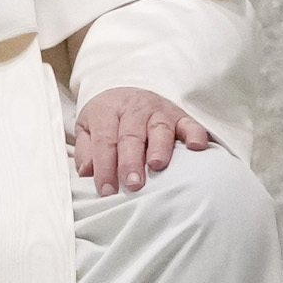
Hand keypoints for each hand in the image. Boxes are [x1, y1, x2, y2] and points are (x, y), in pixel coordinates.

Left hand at [70, 85, 212, 192]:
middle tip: (133, 185)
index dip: (105, 167)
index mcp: (107, 111)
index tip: (107, 190)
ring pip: (159, 129)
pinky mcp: (180, 115)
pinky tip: (196, 147)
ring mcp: (159, 111)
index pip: (104, 140)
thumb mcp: (87, 127)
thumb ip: (86, 151)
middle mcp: (134, 109)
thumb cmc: (106, 118)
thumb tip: (86, 173)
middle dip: (131, 162)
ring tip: (157, 166)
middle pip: (131, 136)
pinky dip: (195, 134)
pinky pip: (190, 124)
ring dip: (159, 149)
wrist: (126, 91)